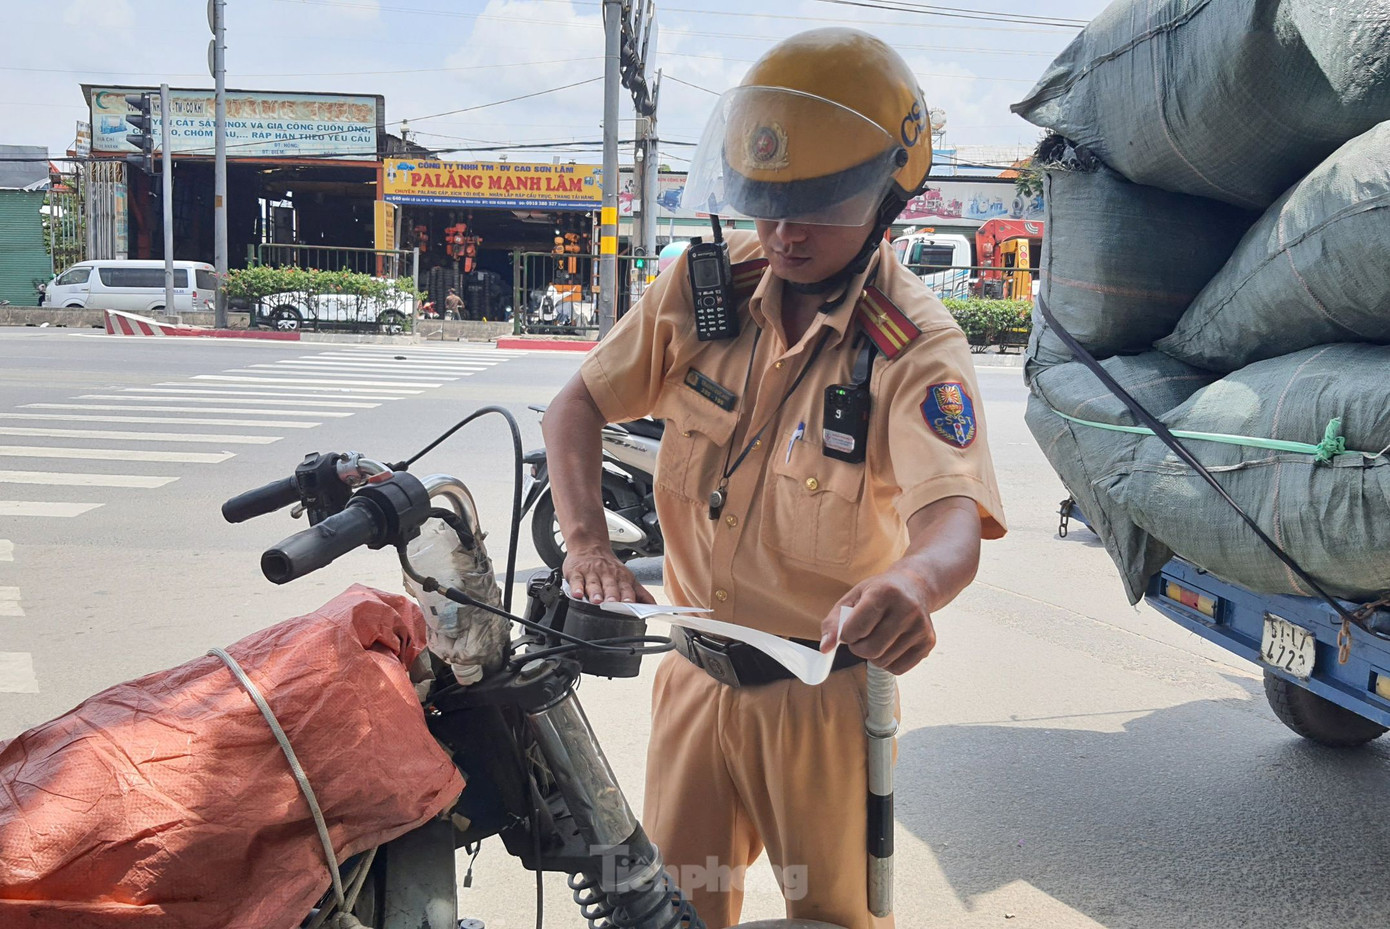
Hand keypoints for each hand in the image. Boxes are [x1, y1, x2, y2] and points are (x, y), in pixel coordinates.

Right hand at [563, 546, 655, 604]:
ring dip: (596, 592)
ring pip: (594, 584)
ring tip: (596, 601)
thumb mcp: (628, 578)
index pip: (626, 588)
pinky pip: (576, 581)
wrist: (589, 546)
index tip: (630, 603)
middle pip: (610, 586)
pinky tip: (577, 594)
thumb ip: (641, 594)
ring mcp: (591, 574)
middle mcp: (607, 575)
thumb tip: (654, 607)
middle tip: (613, 603)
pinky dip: (576, 588)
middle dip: (612, 595)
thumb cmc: (609, 567)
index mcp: (621, 578)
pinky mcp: (576, 573)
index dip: (628, 596)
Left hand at [819, 567, 935, 674]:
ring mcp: (921, 627)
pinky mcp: (928, 642)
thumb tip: (825, 649)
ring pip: (883, 661)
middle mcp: (907, 608)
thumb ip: (833, 623)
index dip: (847, 634)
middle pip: (870, 650)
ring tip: (877, 637)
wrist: (915, 585)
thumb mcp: (852, 598)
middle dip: (858, 648)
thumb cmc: (877, 593)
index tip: (850, 628)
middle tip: (861, 636)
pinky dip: (887, 662)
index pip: (856, 629)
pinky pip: (898, 669)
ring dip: (872, 655)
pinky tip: (890, 645)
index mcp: (885, 592)